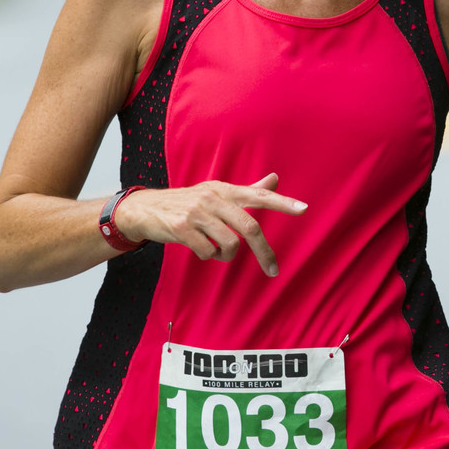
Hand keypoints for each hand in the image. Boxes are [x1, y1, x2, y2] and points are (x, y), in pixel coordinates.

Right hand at [115, 174, 305, 275]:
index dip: (282, 202)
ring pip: (229, 245)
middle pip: (249, 227)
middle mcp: (213, 198)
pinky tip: (200, 248)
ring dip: (227, 255)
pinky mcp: (182, 227)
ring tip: (216, 249)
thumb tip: (275, 179)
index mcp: (225, 190)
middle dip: (265, 252)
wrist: (145, 209)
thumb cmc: (187, 203)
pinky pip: (208, 252)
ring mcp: (197, 212)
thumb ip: (248, 191)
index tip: (303, 209)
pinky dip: (209, 256)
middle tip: (273, 269)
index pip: (259, 195)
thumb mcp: (217, 193)